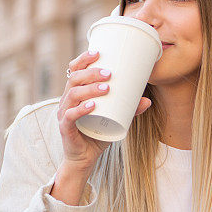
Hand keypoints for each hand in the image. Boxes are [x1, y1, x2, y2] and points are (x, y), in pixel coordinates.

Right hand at [58, 50, 151, 171]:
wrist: (84, 158)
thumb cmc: (97, 134)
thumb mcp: (116, 119)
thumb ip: (130, 110)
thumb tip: (147, 100)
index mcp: (75, 93)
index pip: (74, 70)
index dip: (83, 60)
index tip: (98, 53)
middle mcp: (67, 100)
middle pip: (74, 79)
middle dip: (91, 72)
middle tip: (109, 73)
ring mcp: (64, 113)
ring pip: (72, 94)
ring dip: (89, 88)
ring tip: (107, 88)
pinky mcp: (65, 128)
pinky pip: (70, 116)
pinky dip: (81, 109)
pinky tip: (93, 106)